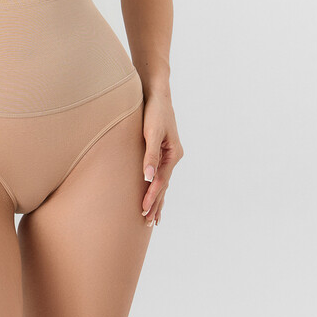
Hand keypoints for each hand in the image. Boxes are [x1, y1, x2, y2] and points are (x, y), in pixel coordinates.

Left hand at [140, 92, 183, 226]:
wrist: (157, 93)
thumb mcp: (151, 132)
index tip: (144, 211)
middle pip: (164, 185)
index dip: (152, 197)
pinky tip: (153, 191)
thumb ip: (150, 155)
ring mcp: (168, 154)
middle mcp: (173, 156)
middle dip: (157, 204)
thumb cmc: (154, 111)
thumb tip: (148, 178)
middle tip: (149, 223)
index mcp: (173, 154)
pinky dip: (157, 185)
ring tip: (154, 217)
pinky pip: (159, 173)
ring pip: (163, 181)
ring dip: (158, 198)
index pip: (161, 181)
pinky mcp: (161, 149)